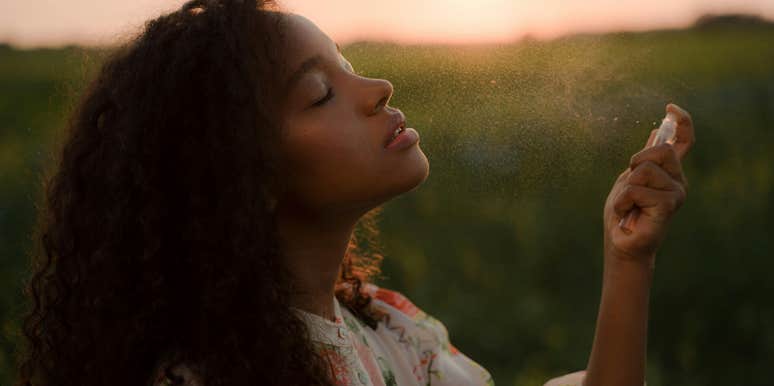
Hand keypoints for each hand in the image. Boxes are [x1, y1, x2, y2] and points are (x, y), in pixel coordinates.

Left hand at [603, 103, 694, 265]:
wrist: (622, 243)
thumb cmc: (624, 213)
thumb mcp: (630, 178)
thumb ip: (646, 159)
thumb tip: (657, 131)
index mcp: (669, 172)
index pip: (684, 141)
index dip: (682, 122)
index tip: (670, 108)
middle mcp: (678, 180)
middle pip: (660, 150)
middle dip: (636, 163)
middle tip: (630, 186)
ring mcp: (676, 193)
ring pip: (645, 169)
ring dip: (626, 187)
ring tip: (628, 204)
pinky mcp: (669, 205)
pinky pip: (638, 189)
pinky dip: (623, 200)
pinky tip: (626, 213)